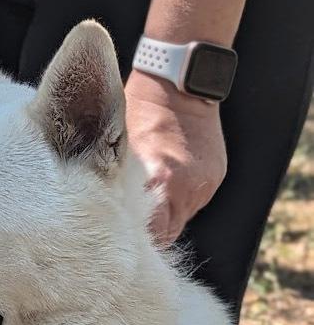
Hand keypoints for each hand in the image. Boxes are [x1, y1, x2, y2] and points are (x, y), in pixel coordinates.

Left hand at [124, 69, 227, 246]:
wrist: (176, 82)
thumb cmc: (135, 113)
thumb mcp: (116, 153)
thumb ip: (118, 192)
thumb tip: (109, 221)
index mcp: (160, 180)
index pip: (150, 237)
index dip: (133, 241)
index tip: (119, 241)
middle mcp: (186, 187)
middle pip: (165, 235)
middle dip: (148, 233)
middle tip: (127, 226)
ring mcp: (204, 184)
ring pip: (178, 220)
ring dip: (163, 216)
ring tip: (148, 195)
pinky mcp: (215, 177)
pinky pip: (191, 202)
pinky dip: (177, 198)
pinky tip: (166, 180)